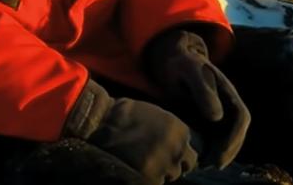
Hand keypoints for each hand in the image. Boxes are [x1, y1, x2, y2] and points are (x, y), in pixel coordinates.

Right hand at [65, 80, 198, 183]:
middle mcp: (177, 150)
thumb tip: (180, 147)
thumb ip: (173, 133)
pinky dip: (147, 178)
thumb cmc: (126, 115)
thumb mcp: (158, 115)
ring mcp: (164, 166)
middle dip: (172, 164)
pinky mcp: (149, 179)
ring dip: (160, 172)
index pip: (191, 152)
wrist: (101, 123)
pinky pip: (156, 183)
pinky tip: (136, 167)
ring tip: (142, 161)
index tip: (166, 151)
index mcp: (181, 132)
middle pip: (184, 166)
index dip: (177, 152)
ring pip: (170, 176)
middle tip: (154, 158)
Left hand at [145, 29, 250, 168]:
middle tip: (212, 165)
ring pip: (229, 136)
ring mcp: (221, 110)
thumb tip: (217, 117)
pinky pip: (218, 136)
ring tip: (205, 165)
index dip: (234, 137)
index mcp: (227, 90)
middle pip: (238, 131)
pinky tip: (200, 158)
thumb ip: (202, 90)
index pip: (241, 117)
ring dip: (221, 153)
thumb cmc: (181, 63)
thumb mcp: (188, 71)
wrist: (175, 60)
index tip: (220, 153)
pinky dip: (212, 149)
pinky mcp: (211, 117)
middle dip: (228, 150)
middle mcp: (228, 102)